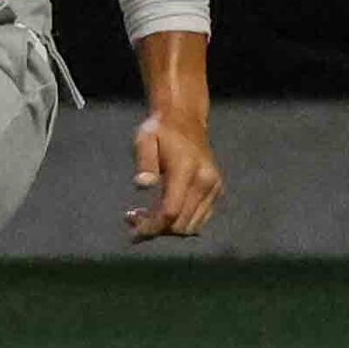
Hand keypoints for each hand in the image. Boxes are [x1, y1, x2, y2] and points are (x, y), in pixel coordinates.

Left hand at [126, 111, 223, 241]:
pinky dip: (180, 223)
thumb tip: (141, 185)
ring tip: (144, 216)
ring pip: (191, 227)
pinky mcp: (216, 191)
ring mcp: (214, 188)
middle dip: (155, 229)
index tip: (132, 229)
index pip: (170, 211)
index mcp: (187, 170)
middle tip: (132, 219)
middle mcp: (205, 181)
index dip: (151, 226)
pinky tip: (161, 213)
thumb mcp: (145, 139)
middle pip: (181, 224)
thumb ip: (144, 162)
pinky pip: (198, 220)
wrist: (185, 118)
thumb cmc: (160, 129)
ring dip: (167, 229)